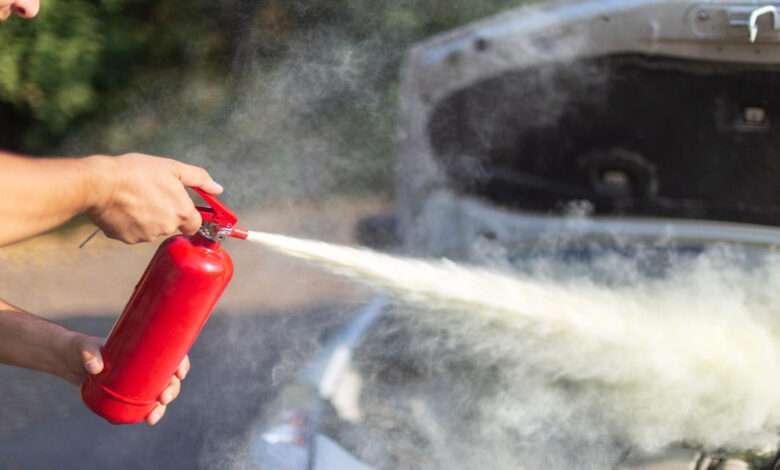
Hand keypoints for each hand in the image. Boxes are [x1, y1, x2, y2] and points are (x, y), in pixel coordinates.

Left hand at [64, 333, 189, 426]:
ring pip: (158, 393)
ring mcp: (136, 380)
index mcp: (145, 348)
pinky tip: (145, 420)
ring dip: (161, 407)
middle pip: (169, 377)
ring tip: (152, 419)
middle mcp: (145, 365)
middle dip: (172, 390)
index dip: (181, 363)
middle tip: (163, 399)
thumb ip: (89, 353)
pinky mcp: (126, 392)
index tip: (180, 373)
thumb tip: (95, 368)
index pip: (171, 354)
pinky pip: (142, 404)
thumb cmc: (80, 347)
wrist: (68, 360)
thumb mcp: (84, 347)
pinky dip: (146, 412)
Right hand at [84, 153, 222, 243]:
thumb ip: (199, 179)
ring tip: (134, 198)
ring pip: (152, 229)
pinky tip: (122, 207)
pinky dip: (130, 222)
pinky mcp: (127, 239)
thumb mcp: (172, 168)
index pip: (195, 224)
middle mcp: (167, 228)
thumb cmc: (137, 173)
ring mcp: (146, 236)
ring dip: (147, 217)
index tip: (181, 206)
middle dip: (165, 212)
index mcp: (182, 213)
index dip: (189, 215)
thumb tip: (218, 189)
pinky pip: (133, 232)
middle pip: (172, 225)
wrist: (100, 184)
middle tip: (152, 194)